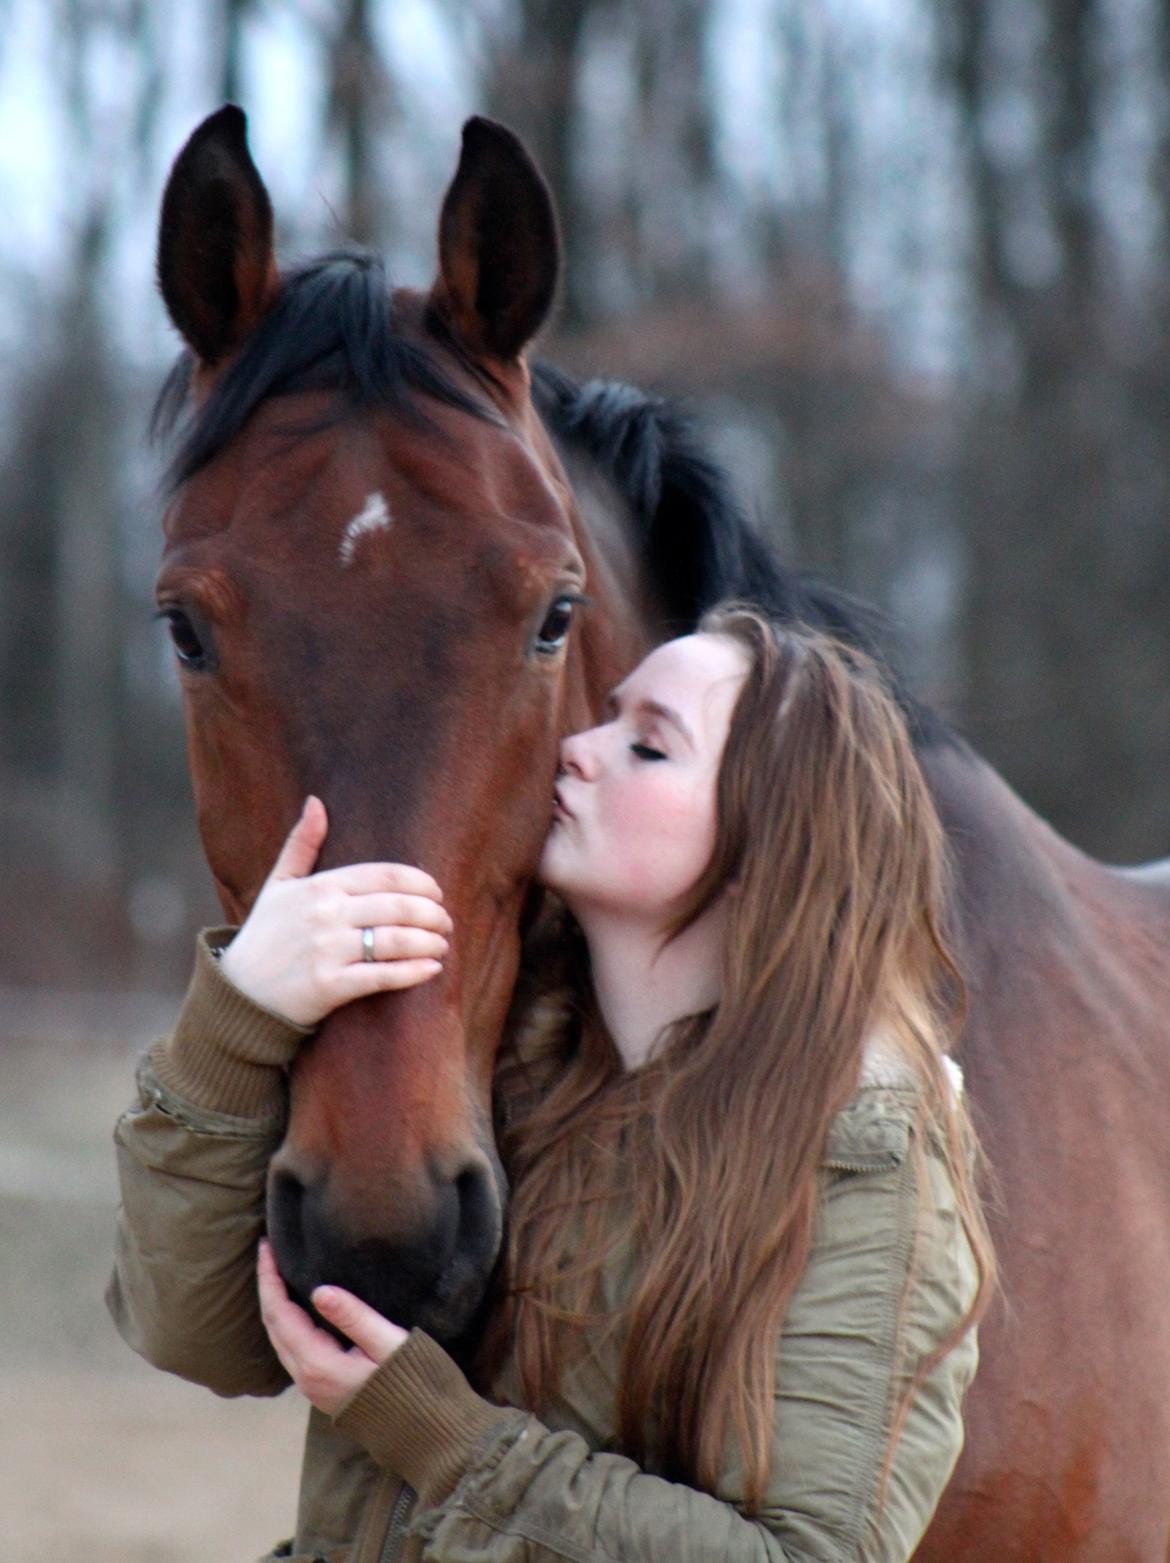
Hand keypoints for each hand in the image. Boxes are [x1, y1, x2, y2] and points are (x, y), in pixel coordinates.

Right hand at [219, 796, 452, 1024]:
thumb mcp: (279, 884)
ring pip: (395, 940)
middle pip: (398, 906)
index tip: (437, 893)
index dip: (420, 883)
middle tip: (446, 921)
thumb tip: (316, 801)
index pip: (386, 876)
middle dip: (432, 913)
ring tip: (443, 944)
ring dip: (429, 941)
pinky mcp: (329, 985)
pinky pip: (382, 976)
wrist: (239, 993)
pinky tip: (432, 968)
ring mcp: (327, 950)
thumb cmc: (265, 935)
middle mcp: (325, 914)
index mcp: (320, 886)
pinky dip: (414, 971)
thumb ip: (301, 843)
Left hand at [257, 1238, 406, 1416]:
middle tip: (268, 1251)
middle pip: (272, 1325)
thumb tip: (318, 1290)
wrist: (419, 1429)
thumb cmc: (411, 1381)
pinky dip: (285, 1321)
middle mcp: (306, 1377)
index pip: (280, 1313)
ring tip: (276, 1273)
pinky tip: (294, 1306)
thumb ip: (353, 1316)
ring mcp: (311, 1386)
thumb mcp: (387, 1342)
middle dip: (267, 1287)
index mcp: (318, 1364)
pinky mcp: (320, 1388)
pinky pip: (290, 1348)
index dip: (270, 1279)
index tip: (267, 1247)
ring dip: (273, 1304)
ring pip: (279, 1339)